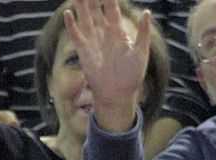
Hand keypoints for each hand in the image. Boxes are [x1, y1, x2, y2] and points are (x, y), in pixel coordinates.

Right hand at [66, 0, 150, 133]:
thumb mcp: (141, 52)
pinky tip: (68, 13)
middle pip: (95, 10)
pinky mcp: (84, 52)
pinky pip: (76, 35)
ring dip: (81, 6)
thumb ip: (143, 32)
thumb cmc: (132, 75)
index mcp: (118, 32)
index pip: (112, 9)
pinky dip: (71, 25)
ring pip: (85, 18)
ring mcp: (93, 42)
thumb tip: (147, 12)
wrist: (118, 94)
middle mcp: (104, 34)